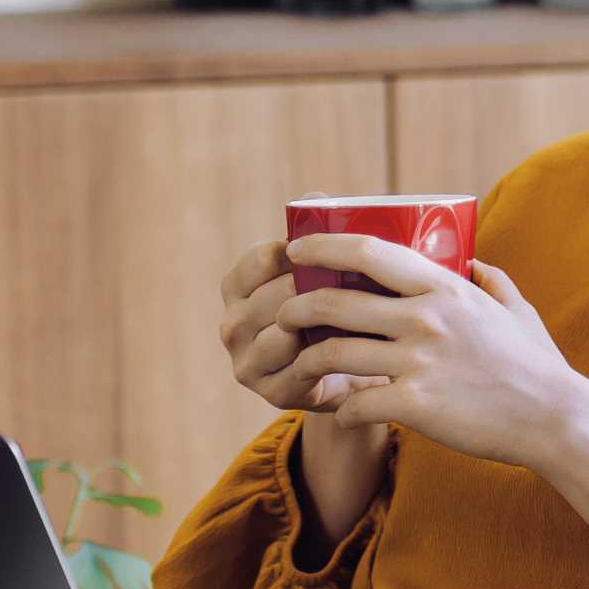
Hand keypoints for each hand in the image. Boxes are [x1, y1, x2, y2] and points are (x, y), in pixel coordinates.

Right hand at [217, 238, 379, 425]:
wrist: (353, 370)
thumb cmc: (336, 309)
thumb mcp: (322, 270)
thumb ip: (315, 232)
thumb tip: (314, 196)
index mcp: (236, 287)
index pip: (260, 259)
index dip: (299, 254)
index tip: (332, 255)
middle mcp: (232, 325)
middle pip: (272, 296)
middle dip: (313, 288)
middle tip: (354, 284)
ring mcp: (247, 362)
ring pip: (281, 333)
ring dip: (319, 323)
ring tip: (355, 313)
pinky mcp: (272, 392)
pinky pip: (298, 368)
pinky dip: (326, 354)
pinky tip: (351, 345)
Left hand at [274, 235, 584, 470]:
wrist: (554, 418)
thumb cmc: (537, 365)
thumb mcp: (517, 309)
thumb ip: (491, 280)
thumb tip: (475, 260)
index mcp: (444, 288)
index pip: (367, 251)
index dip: (322, 247)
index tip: (296, 248)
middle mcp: (425, 318)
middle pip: (334, 301)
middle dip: (295, 307)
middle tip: (283, 314)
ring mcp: (418, 362)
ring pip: (333, 352)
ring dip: (306, 361)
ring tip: (299, 366)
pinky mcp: (416, 405)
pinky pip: (354, 402)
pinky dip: (340, 408)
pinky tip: (341, 411)